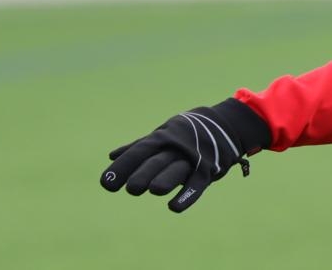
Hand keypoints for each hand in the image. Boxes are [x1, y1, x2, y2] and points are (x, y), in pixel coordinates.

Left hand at [100, 98, 270, 212]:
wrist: (225, 123)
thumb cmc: (187, 132)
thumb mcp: (163, 135)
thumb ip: (138, 147)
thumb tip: (111, 156)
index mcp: (162, 137)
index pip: (138, 151)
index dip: (123, 166)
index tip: (106, 183)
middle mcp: (176, 147)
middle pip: (157, 161)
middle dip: (143, 173)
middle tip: (131, 189)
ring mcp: (193, 157)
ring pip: (177, 169)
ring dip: (166, 179)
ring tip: (153, 190)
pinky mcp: (209, 169)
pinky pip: (197, 183)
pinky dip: (187, 195)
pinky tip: (174, 207)